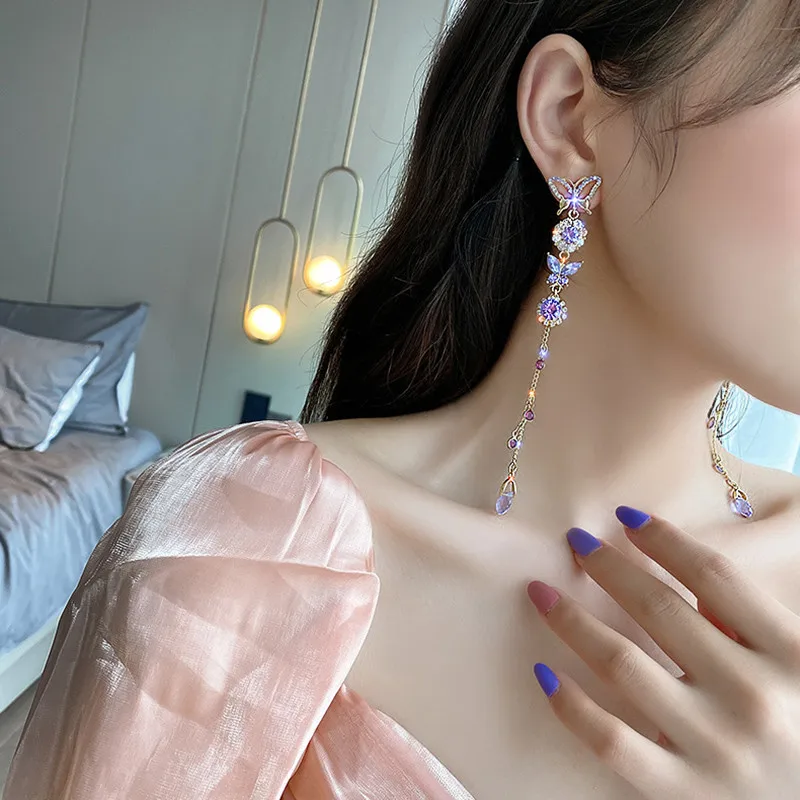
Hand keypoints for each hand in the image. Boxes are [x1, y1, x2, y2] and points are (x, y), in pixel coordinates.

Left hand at [526, 506, 799, 799]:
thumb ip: (754, 622)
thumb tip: (686, 572)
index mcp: (792, 656)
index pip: (714, 576)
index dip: (664, 538)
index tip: (626, 515)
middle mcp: (753, 697)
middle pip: (658, 609)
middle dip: (608, 567)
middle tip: (574, 541)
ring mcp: (715, 749)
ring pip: (622, 663)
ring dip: (572, 620)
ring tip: (540, 592)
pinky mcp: (684, 793)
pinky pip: (611, 741)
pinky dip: (571, 705)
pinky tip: (544, 672)